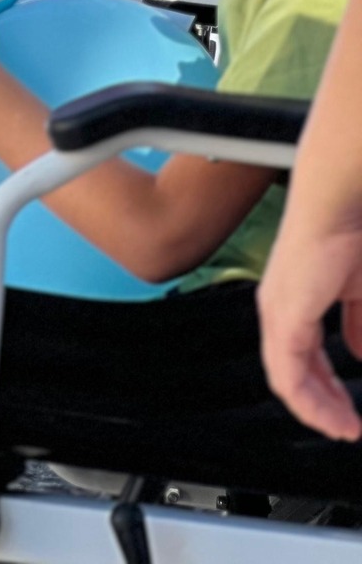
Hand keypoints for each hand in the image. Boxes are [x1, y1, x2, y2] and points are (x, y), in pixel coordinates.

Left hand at [259, 222, 361, 440]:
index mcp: (297, 297)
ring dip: (317, 410)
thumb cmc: (354, 233)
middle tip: (348, 428)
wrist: (340, 201)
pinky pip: (288, 373)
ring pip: (287, 378)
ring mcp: (278, 310)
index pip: (303, 354)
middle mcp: (280, 305)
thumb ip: (360, 324)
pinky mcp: (283, 315)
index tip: (351, 411)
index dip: (327, 386)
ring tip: (344, 429)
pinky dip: (310, 403)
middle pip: (292, 370)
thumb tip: (361, 356)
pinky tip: (333, 418)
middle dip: (323, 404)